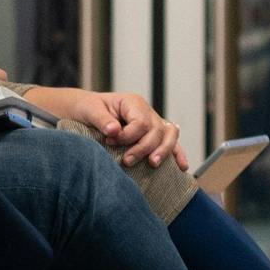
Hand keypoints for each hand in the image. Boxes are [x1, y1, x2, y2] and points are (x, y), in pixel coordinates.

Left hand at [38, 89, 181, 167]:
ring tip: (152, 164)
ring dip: (163, 151)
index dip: (128, 136)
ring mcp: (153, 123)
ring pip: (169, 135)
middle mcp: (147, 112)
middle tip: (126, 161)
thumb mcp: (90, 111)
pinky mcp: (154, 135)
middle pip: (156, 131)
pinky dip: (177, 154)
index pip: (141, 122)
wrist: (87, 111)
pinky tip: (182, 167)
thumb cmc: (89, 109)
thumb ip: (102, 120)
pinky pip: (171, 142)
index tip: (110, 141)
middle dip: (143, 148)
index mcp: (133, 103)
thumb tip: (114, 130)